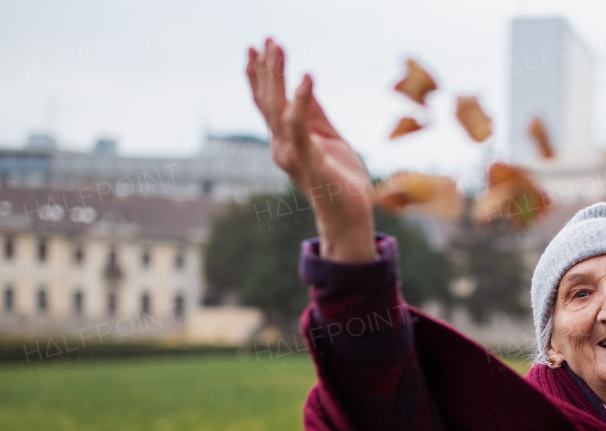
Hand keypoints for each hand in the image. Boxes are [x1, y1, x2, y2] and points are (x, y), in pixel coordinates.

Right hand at [246, 37, 376, 262]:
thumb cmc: (341, 181)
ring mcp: (292, 154)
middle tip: (264, 40)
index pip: (268, 104)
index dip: (261, 76)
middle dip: (265, 69)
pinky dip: (302, 100)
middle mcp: (282, 146)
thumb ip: (317, 115)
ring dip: (276, 76)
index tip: (256, 48)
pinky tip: (306, 77)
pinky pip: (301, 126)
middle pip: (267, 102)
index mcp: (286, 142)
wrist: (349, 216)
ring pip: (277, 108)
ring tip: (277, 48)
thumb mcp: (330, 138)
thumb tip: (307, 86)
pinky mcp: (308, 160)